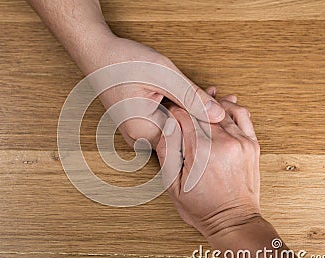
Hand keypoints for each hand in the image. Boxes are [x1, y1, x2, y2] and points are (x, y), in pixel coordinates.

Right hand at [27, 0, 224, 148]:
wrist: (97, 54)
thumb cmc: (123, 62)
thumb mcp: (164, 76)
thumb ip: (192, 97)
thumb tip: (218, 113)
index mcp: (145, 131)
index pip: (189, 137)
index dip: (211, 122)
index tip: (227, 107)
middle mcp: (139, 137)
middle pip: (183, 133)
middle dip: (204, 116)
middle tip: (224, 100)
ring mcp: (136, 132)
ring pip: (175, 127)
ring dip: (193, 112)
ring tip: (211, 96)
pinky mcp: (137, 124)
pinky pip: (164, 122)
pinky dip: (179, 111)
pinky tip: (191, 98)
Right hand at [156, 95, 260, 238]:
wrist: (233, 221)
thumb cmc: (202, 207)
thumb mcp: (172, 183)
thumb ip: (167, 151)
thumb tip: (166, 125)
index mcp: (200, 151)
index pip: (183, 114)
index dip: (171, 110)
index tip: (168, 112)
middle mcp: (223, 142)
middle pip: (200, 108)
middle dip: (186, 106)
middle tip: (178, 109)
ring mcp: (240, 141)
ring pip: (219, 109)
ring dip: (205, 105)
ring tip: (195, 107)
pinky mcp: (251, 143)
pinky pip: (241, 115)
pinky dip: (228, 108)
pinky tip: (218, 110)